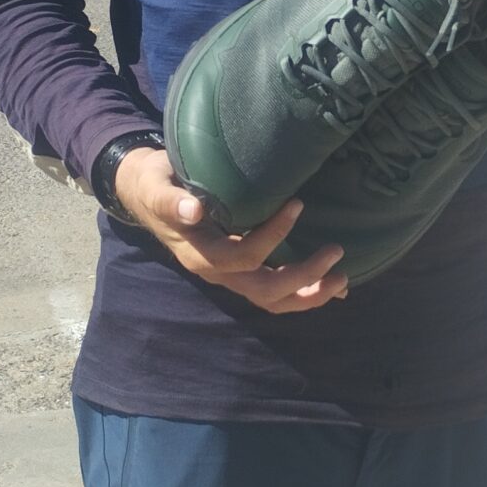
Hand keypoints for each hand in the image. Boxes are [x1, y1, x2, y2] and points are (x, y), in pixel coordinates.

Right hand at [113, 146, 347, 312]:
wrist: (145, 195)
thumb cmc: (157, 185)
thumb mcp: (158, 188)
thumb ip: (172, 200)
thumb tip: (193, 210)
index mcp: (201, 254)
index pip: (244, 256)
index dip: (273, 235)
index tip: (298, 204)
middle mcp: (218, 273)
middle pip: (266, 291)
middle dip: (304, 278)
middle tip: (336, 253)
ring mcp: (230, 276)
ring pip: (272, 301)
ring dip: (309, 295)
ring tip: (342, 280)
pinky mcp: (240, 271)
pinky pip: (274, 294)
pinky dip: (303, 294)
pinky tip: (331, 287)